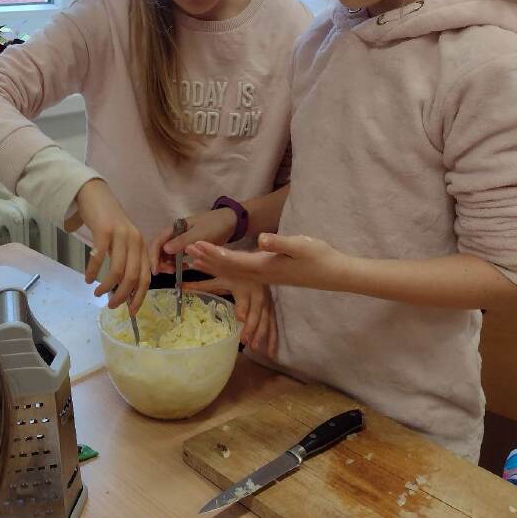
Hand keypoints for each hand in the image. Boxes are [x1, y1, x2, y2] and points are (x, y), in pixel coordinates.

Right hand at [72, 180, 150, 313]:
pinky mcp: (105, 230)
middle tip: (111, 305)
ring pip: (118, 269)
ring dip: (107, 285)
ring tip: (97, 293)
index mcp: (142, 246)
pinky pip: (99, 257)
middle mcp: (135, 241)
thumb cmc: (109, 221)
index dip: (139, 296)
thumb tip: (125, 288)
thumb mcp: (124, 241)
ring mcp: (120, 235)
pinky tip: (88, 278)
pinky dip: (92, 271)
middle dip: (122, 295)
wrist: (95, 195)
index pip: (146, 277)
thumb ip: (127, 260)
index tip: (131, 311)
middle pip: (133, 276)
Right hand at [148, 207, 236, 275]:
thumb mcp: (199, 234)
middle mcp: (175, 234)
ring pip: (167, 254)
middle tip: (167, 272)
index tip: (156, 270)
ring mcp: (181, 240)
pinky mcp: (188, 246)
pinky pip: (177, 256)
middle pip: (160, 249)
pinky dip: (177, 263)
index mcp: (174, 228)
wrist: (230, 222)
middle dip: (159, 262)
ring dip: (168, 264)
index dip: (153, 256)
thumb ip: (182, 241)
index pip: (157, 242)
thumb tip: (164, 250)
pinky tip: (182, 269)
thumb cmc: (214, 225)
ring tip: (175, 272)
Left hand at [183, 277, 277, 357]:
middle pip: (256, 312)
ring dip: (261, 334)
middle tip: (245, 340)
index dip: (243, 307)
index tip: (240, 318)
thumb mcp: (219, 277)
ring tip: (255, 348)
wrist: (256, 263)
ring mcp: (266, 302)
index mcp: (243, 286)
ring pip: (266, 320)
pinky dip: (272, 339)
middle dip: (252, 327)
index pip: (243, 298)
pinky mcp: (271, 308)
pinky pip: (273, 325)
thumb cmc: (234, 271)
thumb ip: (200, 284)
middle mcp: (257, 294)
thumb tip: (178, 287)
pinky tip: (270, 353)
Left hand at [186, 233, 351, 290]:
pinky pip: (239, 274)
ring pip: (231, 272)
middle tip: (184, 249)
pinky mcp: (267, 275)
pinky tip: (219, 266)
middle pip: (226, 268)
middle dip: (205, 258)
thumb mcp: (300, 246)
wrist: (332, 273)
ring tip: (193, 259)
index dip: (212, 252)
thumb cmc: (318, 257)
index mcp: (263, 266)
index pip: (232, 260)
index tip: (194, 244)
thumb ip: (280, 243)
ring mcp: (263, 277)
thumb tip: (261, 240)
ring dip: (212, 265)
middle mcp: (260, 274)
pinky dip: (225, 269)